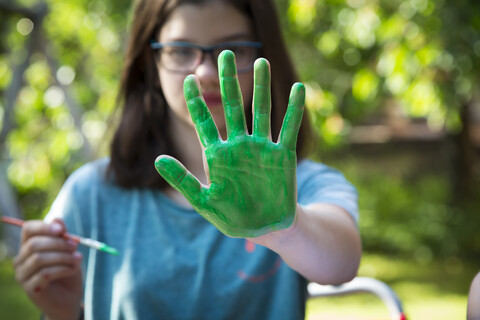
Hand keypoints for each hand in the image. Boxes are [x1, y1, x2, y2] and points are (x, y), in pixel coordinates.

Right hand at [14, 219, 82, 319]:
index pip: (28, 229)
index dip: (44, 227)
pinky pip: (45, 274)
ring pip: (39, 259)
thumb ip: (63, 236)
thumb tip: (57, 218)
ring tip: (78, 259)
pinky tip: (74, 269)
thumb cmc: (67, 271)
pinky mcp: (30, 288)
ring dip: (63, 257)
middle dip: (58, 243)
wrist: (69, 298)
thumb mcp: (68, 251)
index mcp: (29, 246)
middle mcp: (21, 260)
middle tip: (75, 246)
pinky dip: (63, 269)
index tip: (61, 230)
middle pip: (34, 244)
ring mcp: (23, 275)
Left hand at [155, 50, 304, 237]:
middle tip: (223, 54)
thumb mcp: (205, 202)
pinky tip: (298, 88)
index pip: (203, 122)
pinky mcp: (282, 155)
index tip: (188, 78)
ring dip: (261, 86)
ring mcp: (261, 147)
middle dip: (227, 82)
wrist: (265, 228)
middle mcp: (239, 145)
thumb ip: (182, 181)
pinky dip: (293, 109)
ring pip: (261, 111)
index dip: (195, 101)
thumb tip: (157, 160)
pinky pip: (288, 127)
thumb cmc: (233, 218)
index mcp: (217, 155)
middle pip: (233, 106)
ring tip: (260, 61)